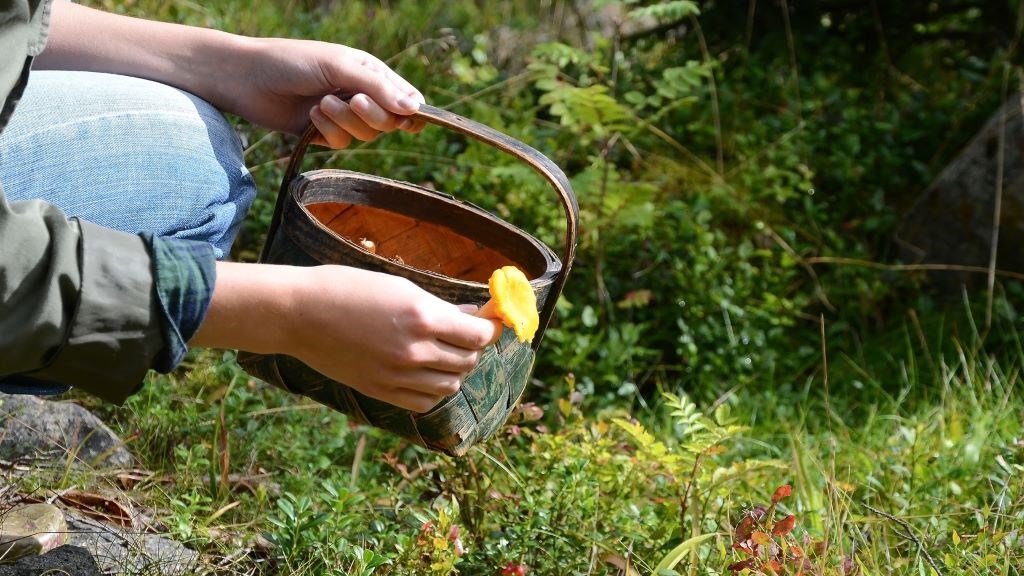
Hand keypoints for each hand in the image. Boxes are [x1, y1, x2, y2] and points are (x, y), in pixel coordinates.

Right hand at [191, 263, 502, 412]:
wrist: (300, 313)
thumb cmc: (348, 288)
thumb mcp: (400, 287)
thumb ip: (440, 308)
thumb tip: (474, 318)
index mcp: (423, 316)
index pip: (480, 335)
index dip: (491, 328)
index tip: (491, 322)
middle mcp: (415, 349)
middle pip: (469, 359)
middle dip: (472, 346)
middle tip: (464, 333)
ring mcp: (398, 375)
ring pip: (451, 384)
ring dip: (455, 369)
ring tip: (444, 353)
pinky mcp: (381, 391)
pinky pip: (426, 402)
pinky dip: (434, 390)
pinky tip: (426, 374)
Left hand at [224, 38, 426, 146]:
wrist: (247, 78)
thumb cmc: (293, 61)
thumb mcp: (339, 66)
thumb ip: (378, 88)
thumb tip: (415, 109)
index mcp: (372, 73)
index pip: (408, 99)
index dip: (412, 113)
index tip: (406, 119)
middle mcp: (362, 95)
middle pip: (390, 121)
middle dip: (373, 115)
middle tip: (353, 102)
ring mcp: (344, 116)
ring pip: (366, 135)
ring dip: (345, 121)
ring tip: (321, 103)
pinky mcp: (325, 133)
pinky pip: (342, 143)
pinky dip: (328, 131)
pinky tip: (310, 116)